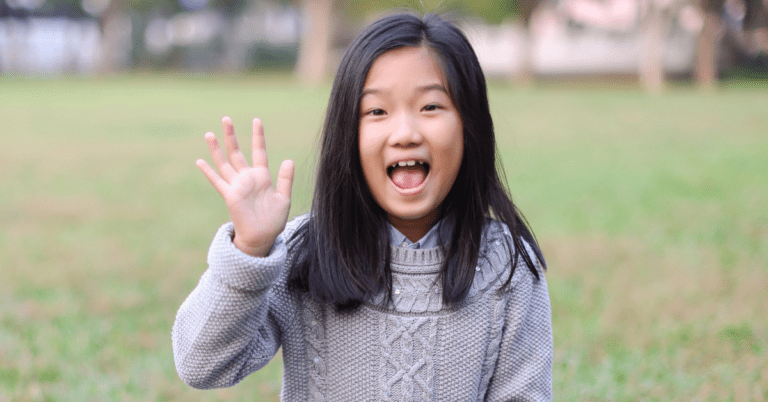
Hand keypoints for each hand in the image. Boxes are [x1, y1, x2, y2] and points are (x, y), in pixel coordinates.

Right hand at [196, 116, 293, 256]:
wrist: (262, 237)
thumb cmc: (273, 220)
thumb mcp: (284, 198)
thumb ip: (286, 179)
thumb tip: (288, 159)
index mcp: (262, 177)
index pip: (259, 151)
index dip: (258, 136)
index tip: (256, 120)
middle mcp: (247, 178)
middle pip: (237, 152)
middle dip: (231, 136)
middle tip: (226, 118)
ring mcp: (237, 186)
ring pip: (224, 163)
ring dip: (217, 149)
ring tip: (209, 133)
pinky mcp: (230, 196)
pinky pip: (217, 181)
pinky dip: (208, 171)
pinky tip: (200, 161)